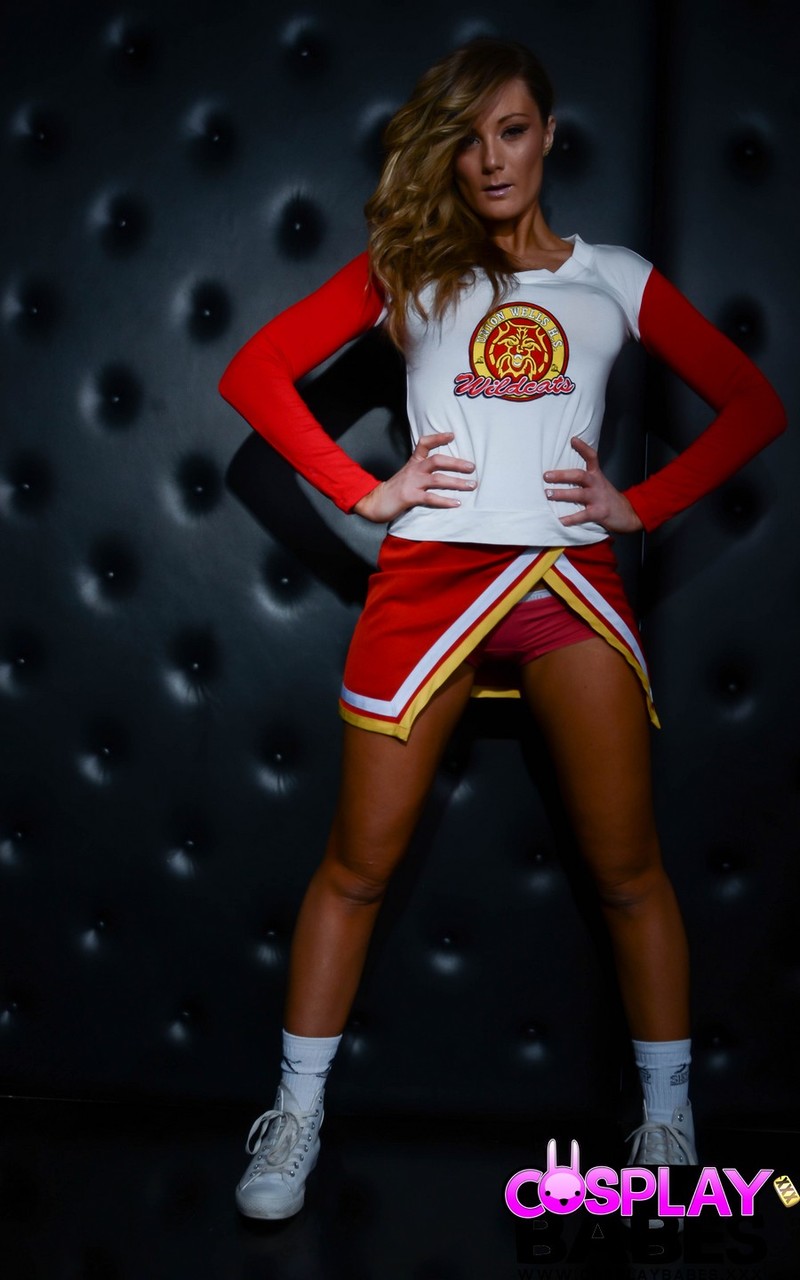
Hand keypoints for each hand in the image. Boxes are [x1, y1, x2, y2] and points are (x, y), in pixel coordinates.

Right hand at [353, 432, 476, 522]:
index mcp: (413, 462)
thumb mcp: (408, 474)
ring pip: (438, 479)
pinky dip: (445, 501)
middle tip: (472, 467)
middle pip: (437, 460)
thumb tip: (445, 470)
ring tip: (471, 485)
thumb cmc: (395, 489)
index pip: (424, 443)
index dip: (438, 438)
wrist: (375, 501)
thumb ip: (422, 470)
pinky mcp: (410, 497)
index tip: (452, 435)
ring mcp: (412, 483)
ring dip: (457, 482)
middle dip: (456, 463)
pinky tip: (456, 503)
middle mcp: (414, 470)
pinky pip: (431, 498)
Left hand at [543, 436, 642, 532]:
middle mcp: (597, 484)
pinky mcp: (599, 513)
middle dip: (562, 475)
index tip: (573, 440)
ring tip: (548, 494)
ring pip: (578, 494)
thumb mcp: (599, 484)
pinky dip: (571, 518)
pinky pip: (583, 515)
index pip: (592, 457)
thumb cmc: (608, 499)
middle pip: (579, 476)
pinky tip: (559, 521)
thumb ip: (585, 480)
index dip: (583, 448)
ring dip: (562, 494)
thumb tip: (560, 476)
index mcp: (597, 476)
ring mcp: (598, 498)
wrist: (629, 514)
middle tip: (546, 476)